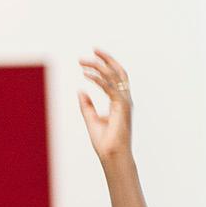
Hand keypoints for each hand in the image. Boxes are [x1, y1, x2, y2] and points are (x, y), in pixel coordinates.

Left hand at [78, 49, 132, 163]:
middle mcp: (125, 100)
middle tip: (93, 49)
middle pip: (118, 72)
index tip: (90, 60)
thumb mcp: (91, 119)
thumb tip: (80, 91)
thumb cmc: (105, 143)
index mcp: (120, 102)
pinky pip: (110, 87)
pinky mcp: (122, 107)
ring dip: (99, 66)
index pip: (115, 78)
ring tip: (83, 61)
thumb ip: (86, 106)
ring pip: (114, 76)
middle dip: (106, 59)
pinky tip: (87, 74)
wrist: (112, 157)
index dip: (105, 66)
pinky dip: (99, 79)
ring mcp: (125, 102)